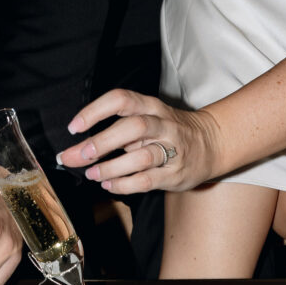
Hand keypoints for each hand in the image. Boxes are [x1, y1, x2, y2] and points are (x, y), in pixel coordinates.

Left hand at [57, 89, 220, 193]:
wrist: (211, 144)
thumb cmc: (166, 131)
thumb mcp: (146, 119)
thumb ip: (114, 131)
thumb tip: (75, 150)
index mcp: (151, 106)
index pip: (121, 99)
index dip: (95, 111)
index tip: (74, 127)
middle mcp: (163, 124)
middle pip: (133, 127)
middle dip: (103, 142)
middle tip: (81, 155)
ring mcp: (172, 149)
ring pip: (141, 157)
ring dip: (112, 168)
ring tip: (92, 174)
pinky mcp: (175, 174)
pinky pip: (147, 180)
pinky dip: (124, 184)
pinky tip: (109, 185)